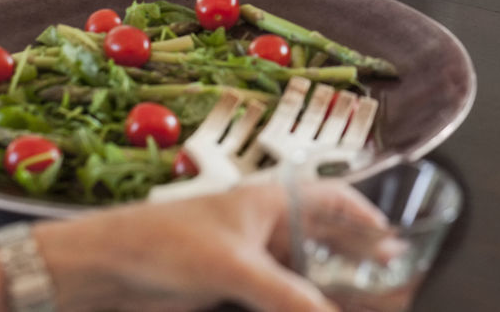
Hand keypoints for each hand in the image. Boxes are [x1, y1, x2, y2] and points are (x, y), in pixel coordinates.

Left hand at [34, 181, 378, 311]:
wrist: (104, 271)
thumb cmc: (160, 244)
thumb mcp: (233, 267)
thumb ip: (287, 296)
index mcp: (268, 199)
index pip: (332, 198)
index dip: (365, 217)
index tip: (395, 241)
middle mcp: (263, 227)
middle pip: (323, 241)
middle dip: (356, 262)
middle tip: (390, 285)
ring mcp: (248, 260)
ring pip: (303, 276)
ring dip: (329, 292)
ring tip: (365, 304)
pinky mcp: (230, 290)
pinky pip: (278, 299)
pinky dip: (300, 306)